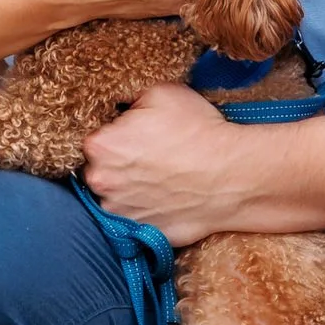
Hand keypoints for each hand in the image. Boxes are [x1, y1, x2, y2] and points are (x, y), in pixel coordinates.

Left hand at [81, 86, 324, 244]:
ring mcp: (118, 212)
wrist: (233, 176)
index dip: (113, 130)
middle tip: (149, 152)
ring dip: (127, 185)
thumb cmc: (197, 132)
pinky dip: (143, 207)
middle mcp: (99, 182)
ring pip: (114, 192)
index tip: (132, 130)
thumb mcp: (159, 92)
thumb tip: (113, 101)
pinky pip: (132, 216)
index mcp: (98, 145)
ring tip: (159, 175)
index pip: (92, 134)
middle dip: (117, 159)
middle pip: (98, 165)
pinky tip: (164, 194)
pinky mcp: (138, 232)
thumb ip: (124, 95)